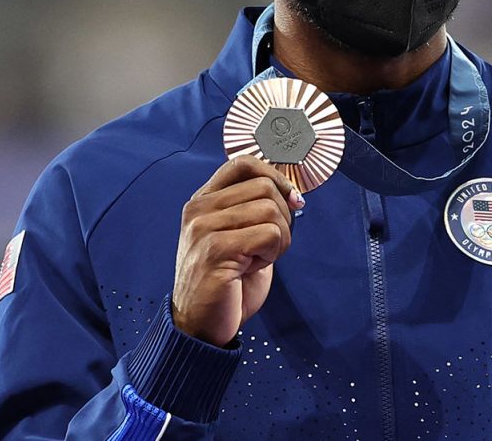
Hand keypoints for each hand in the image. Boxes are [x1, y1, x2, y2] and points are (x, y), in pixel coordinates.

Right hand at [171, 156, 304, 346]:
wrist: (200, 327)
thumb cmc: (226, 284)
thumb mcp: (238, 236)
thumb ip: (254, 210)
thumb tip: (292, 194)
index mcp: (203, 201)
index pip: (242, 164)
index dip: (275, 177)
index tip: (291, 201)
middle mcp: (199, 209)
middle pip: (264, 186)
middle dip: (282, 217)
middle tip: (269, 246)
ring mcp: (203, 229)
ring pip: (270, 209)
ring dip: (279, 238)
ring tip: (259, 259)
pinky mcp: (215, 251)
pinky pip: (269, 234)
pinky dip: (274, 252)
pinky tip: (254, 268)